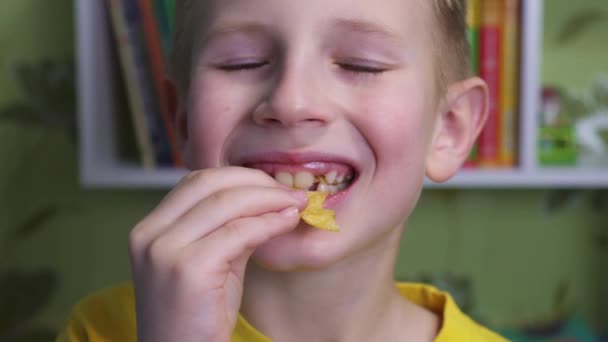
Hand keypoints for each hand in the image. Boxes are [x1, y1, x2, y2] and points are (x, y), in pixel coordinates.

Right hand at [129, 167, 306, 341]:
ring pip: (228, 203)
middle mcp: (149, 235)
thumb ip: (230, 229)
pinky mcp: (187, 269)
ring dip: (270, 199)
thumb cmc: (198, 318)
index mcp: (149, 229)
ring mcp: (164, 251)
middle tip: (290, 193)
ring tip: (296, 205)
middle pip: (211, 183)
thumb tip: (269, 201)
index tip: (272, 185)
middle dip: (257, 182)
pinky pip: (239, 232)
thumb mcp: (211, 263)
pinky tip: (287, 222)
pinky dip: (269, 222)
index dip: (240, 177)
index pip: (197, 181)